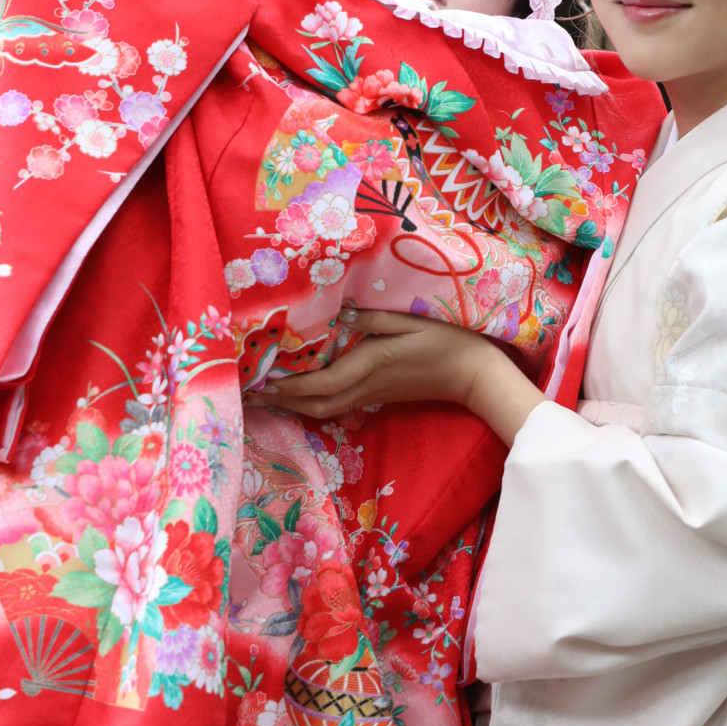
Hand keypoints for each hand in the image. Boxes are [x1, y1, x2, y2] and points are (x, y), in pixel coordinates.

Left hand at [252, 309, 544, 445]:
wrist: (472, 374)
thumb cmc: (444, 341)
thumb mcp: (410, 321)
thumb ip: (374, 320)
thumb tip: (341, 316)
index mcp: (371, 365)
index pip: (322, 384)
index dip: (290, 387)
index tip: (263, 382)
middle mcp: (367, 386)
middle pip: (317, 406)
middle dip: (284, 403)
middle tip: (254, 394)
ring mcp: (373, 395)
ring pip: (326, 410)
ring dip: (297, 406)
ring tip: (271, 396)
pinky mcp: (380, 396)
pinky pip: (340, 405)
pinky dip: (316, 403)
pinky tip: (306, 393)